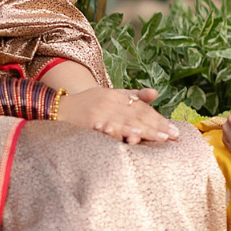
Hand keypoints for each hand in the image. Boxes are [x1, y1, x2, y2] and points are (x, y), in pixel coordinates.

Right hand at [62, 87, 178, 143]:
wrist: (57, 108)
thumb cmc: (87, 105)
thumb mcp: (110, 96)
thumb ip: (133, 96)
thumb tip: (156, 93)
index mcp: (116, 95)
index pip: (142, 108)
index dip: (158, 118)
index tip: (174, 129)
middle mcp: (110, 102)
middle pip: (138, 115)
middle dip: (157, 126)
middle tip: (173, 135)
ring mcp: (100, 111)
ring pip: (126, 121)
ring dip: (144, 129)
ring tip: (160, 137)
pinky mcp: (90, 122)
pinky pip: (108, 128)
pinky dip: (120, 132)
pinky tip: (132, 137)